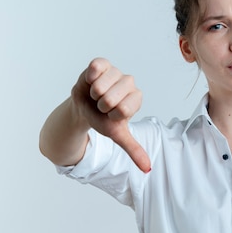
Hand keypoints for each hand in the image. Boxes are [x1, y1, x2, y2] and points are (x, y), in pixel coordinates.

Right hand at [71, 58, 151, 172]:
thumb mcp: (117, 135)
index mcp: (136, 99)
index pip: (123, 110)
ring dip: (93, 94)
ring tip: (95, 95)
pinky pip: (95, 68)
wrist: (84, 107)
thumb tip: (148, 169)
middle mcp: (130, 83)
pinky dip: (89, 78)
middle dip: (100, 106)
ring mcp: (116, 72)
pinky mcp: (102, 63)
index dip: (111, 115)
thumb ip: (133, 149)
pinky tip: (91, 81)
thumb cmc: (102, 118)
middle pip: (111, 99)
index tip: (110, 115)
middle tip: (101, 105)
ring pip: (101, 86)